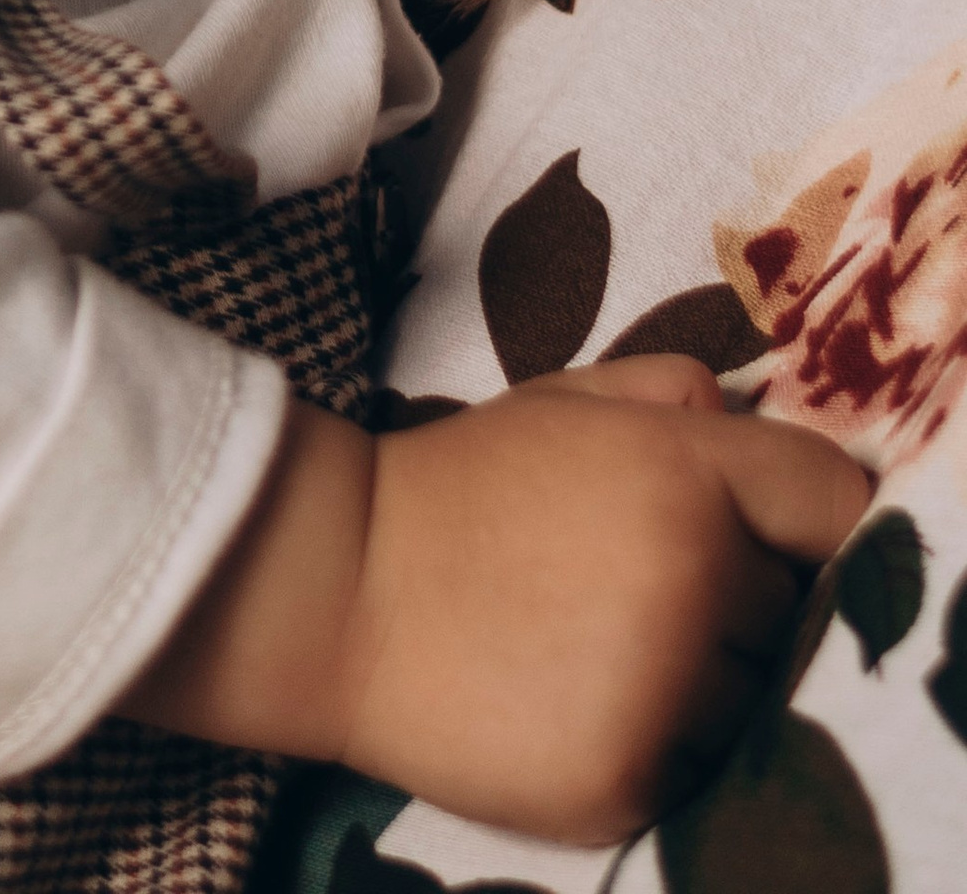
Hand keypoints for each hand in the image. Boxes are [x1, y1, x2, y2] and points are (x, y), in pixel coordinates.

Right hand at [124, 357, 873, 845]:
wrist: (338, 589)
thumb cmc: (460, 487)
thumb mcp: (562, 398)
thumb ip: (672, 392)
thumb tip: (752, 425)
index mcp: (685, 471)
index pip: (836, 501)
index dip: (807, 517)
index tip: (772, 532)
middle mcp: (693, 580)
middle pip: (793, 606)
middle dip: (737, 595)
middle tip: (635, 581)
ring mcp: (665, 693)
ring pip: (754, 698)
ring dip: (703, 681)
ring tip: (598, 646)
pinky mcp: (629, 782)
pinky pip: (697, 774)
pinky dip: (655, 748)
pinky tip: (577, 703)